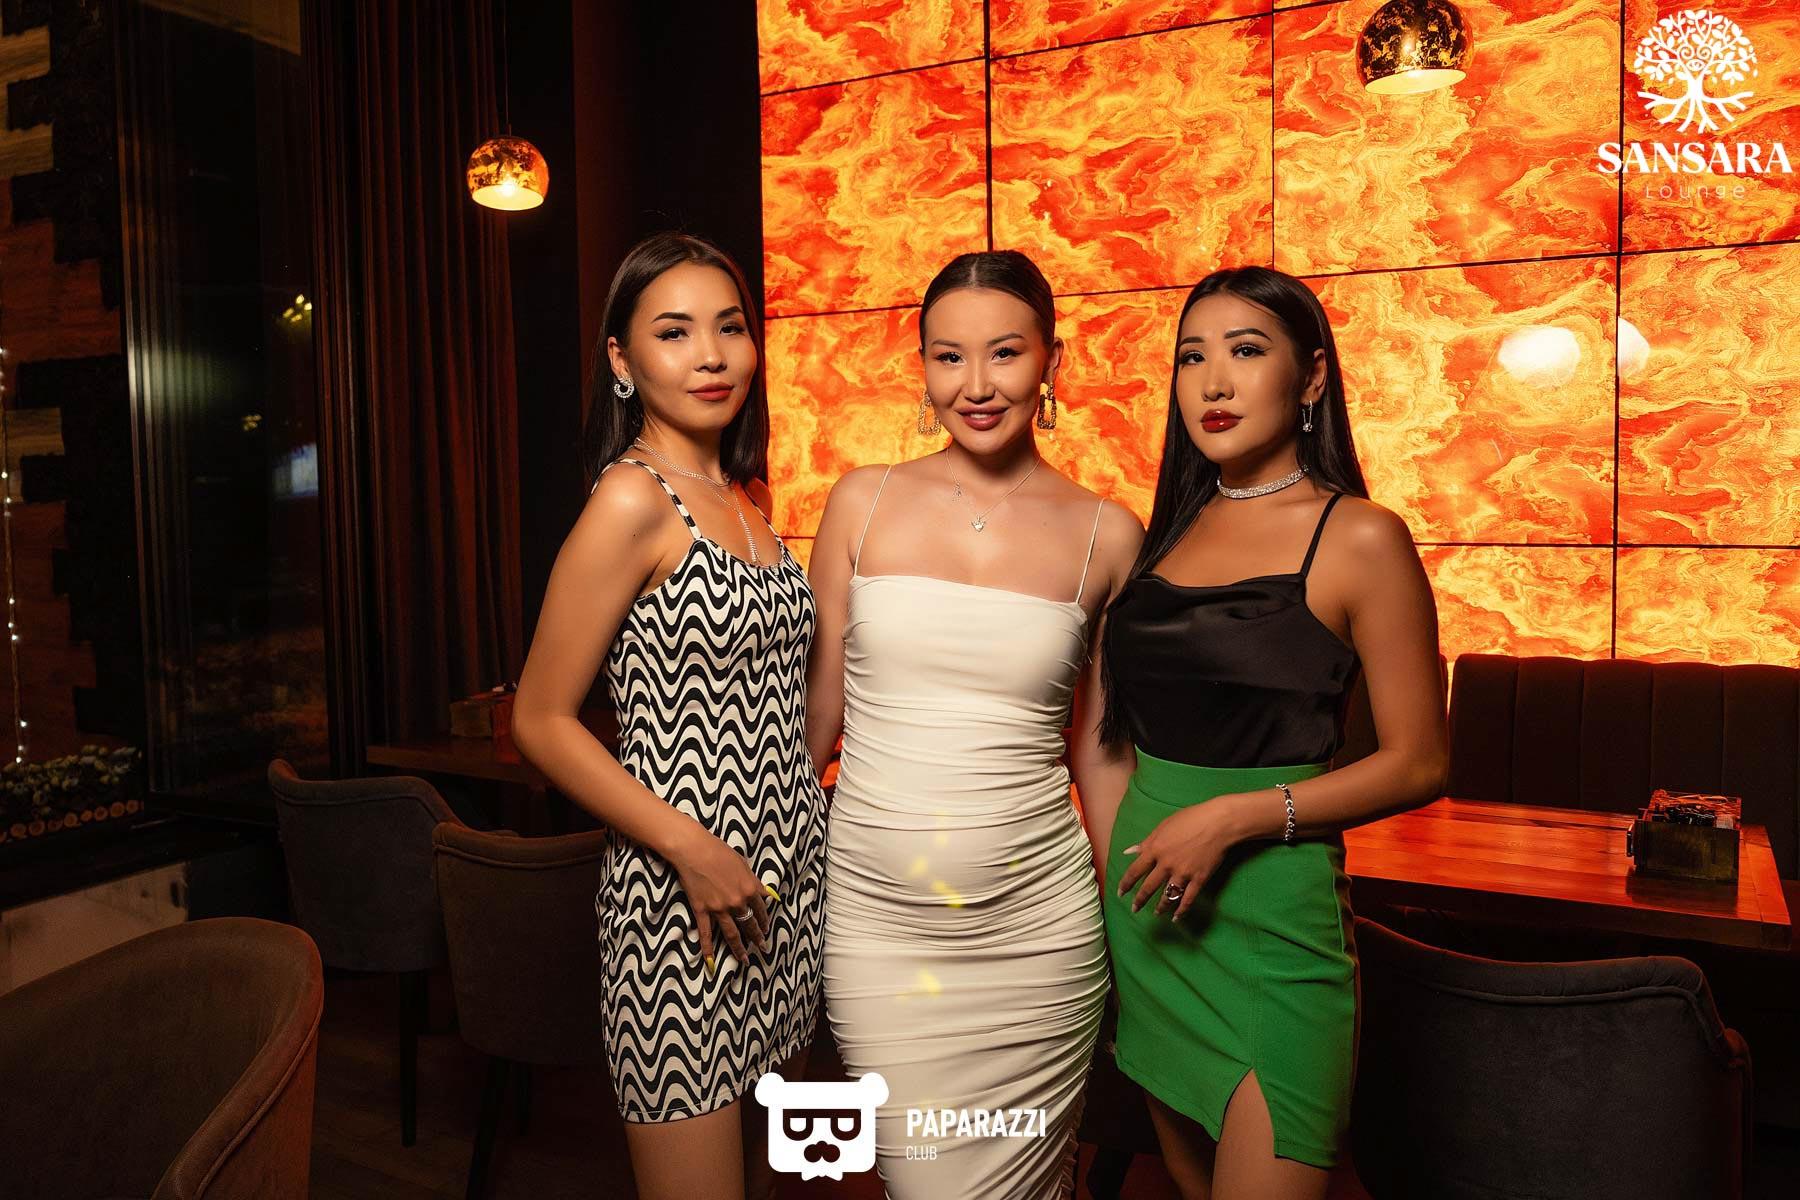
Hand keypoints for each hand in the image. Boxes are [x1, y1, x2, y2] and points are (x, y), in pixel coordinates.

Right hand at [667, 827, 772, 971]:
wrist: (694, 850)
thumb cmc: (719, 851)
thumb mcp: (743, 864)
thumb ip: (753, 881)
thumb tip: (765, 893)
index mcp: (749, 889)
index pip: (761, 909)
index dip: (764, 920)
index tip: (766, 929)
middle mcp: (737, 902)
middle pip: (749, 924)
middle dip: (757, 938)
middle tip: (763, 948)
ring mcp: (719, 909)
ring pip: (732, 934)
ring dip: (739, 949)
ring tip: (745, 960)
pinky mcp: (702, 911)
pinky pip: (706, 933)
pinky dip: (708, 949)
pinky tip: (710, 962)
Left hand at [1115, 799, 1243, 920]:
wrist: (1219, 823)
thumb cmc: (1191, 819)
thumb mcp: (1164, 826)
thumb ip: (1147, 841)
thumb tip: (1130, 852)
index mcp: (1155, 849)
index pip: (1135, 871)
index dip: (1126, 884)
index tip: (1120, 893)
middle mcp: (1166, 864)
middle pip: (1148, 887)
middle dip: (1140, 900)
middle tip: (1134, 909)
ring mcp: (1183, 873)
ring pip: (1167, 896)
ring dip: (1160, 907)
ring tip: (1156, 913)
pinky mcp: (1199, 879)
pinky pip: (1188, 899)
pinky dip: (1181, 910)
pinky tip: (1176, 917)